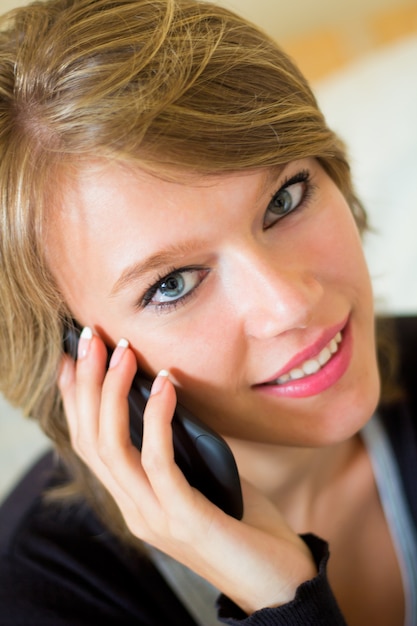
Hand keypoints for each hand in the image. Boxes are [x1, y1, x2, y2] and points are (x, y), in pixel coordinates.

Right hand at [58, 329, 315, 614]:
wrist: (279, 580)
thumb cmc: (244, 522)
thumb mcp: (204, 477)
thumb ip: (180, 448)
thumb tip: (170, 397)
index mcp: (135, 498)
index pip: (89, 443)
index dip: (76, 398)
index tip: (75, 356)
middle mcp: (133, 508)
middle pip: (90, 439)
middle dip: (87, 383)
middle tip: (93, 339)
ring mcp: (153, 517)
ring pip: (112, 447)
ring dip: (113, 394)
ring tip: (122, 352)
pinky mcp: (183, 520)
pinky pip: (157, 462)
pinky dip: (156, 419)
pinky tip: (164, 386)